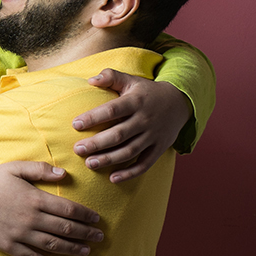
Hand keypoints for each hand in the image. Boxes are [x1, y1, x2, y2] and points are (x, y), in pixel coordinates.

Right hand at [0, 162, 102, 255]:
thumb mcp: (16, 167)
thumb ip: (41, 170)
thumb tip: (64, 174)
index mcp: (34, 198)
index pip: (68, 209)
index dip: (85, 215)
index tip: (96, 219)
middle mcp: (30, 218)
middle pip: (65, 229)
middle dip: (85, 234)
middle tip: (99, 237)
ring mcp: (20, 234)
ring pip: (52, 244)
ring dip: (72, 249)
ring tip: (86, 250)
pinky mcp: (9, 245)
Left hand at [72, 69, 190, 182]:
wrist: (180, 102)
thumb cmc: (147, 92)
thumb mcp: (131, 80)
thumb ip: (111, 77)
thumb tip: (90, 80)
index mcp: (136, 102)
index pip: (112, 110)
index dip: (93, 118)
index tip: (75, 125)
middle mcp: (145, 120)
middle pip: (119, 134)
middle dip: (97, 143)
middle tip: (77, 149)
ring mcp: (153, 136)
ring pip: (130, 151)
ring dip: (109, 159)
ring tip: (89, 164)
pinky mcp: (159, 149)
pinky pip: (145, 164)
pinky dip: (130, 173)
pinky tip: (112, 179)